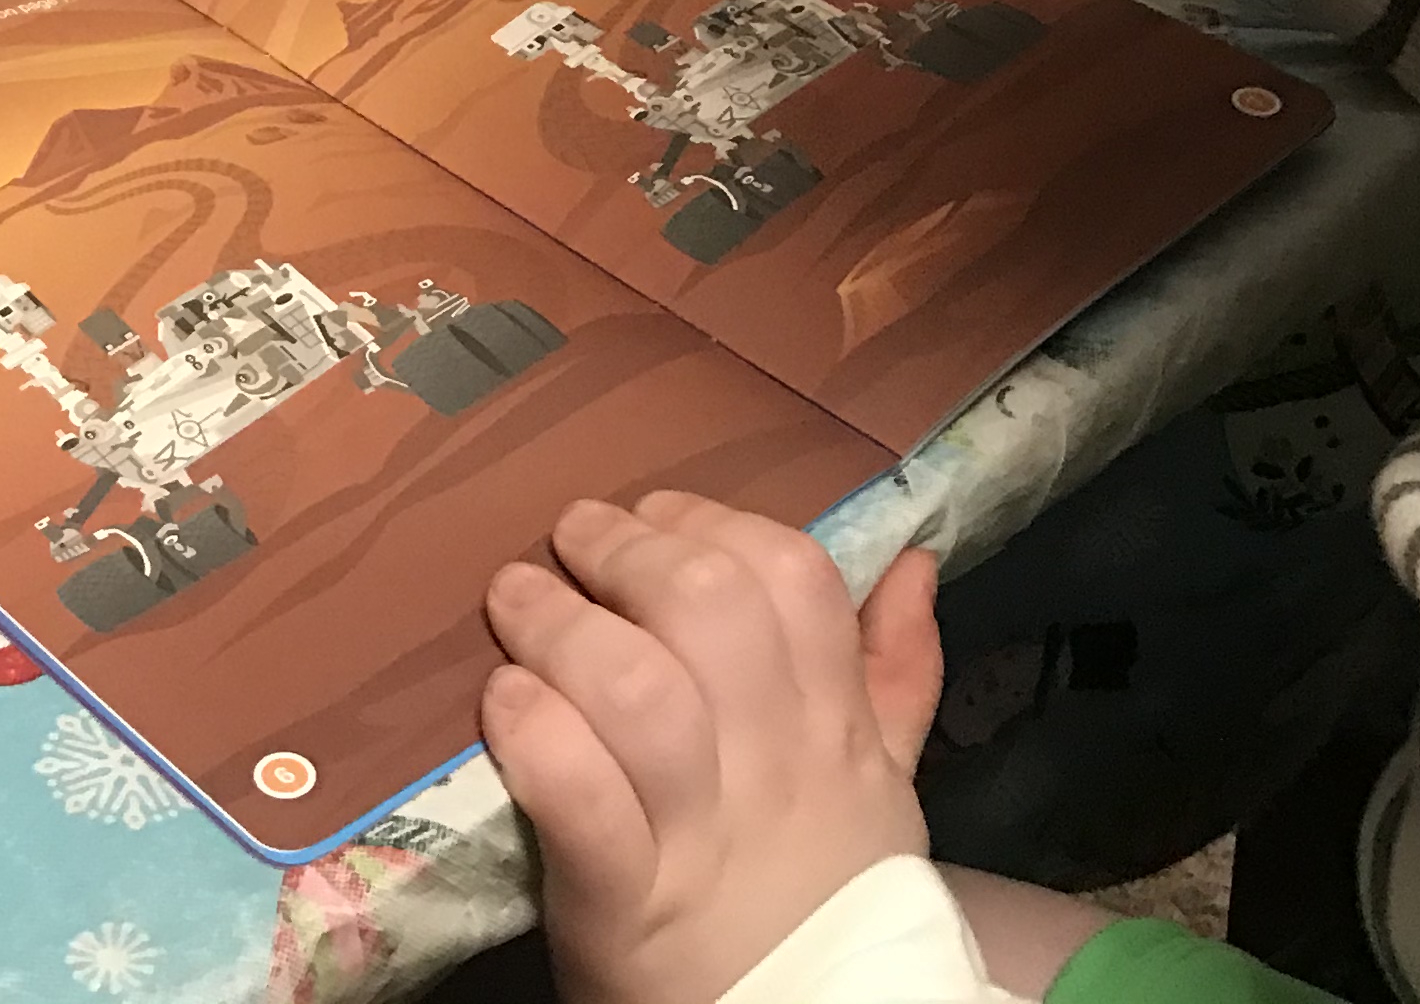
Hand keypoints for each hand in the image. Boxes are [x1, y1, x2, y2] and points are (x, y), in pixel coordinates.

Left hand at [483, 495, 944, 1003]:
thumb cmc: (823, 897)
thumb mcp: (883, 790)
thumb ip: (895, 674)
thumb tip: (913, 561)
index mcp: (835, 732)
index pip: (796, 579)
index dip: (716, 523)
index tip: (656, 516)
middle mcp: (774, 771)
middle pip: (708, 609)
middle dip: (627, 550)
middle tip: (570, 539)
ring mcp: (698, 837)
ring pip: (636, 688)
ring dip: (560, 626)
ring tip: (514, 602)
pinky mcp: (621, 901)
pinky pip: (577, 792)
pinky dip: (533, 730)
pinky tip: (506, 702)